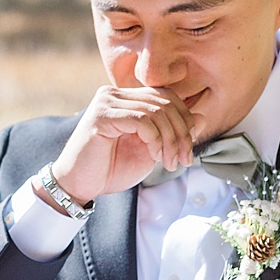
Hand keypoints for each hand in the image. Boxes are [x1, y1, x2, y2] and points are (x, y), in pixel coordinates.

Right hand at [48, 83, 198, 203]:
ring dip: (171, 141)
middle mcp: (114, 94)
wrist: (80, 185)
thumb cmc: (111, 168)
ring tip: (170, 163)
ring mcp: (106, 102)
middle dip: (182, 134)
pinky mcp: (101, 115)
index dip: (185, 122)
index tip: (188, 152)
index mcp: (125, 98)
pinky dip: (155, 140)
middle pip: (165, 102)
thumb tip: (200, 117)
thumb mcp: (150, 149)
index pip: (167, 97)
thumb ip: (170, 132)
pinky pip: (141, 120)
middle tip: (184, 160)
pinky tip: (154, 156)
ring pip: (157, 112)